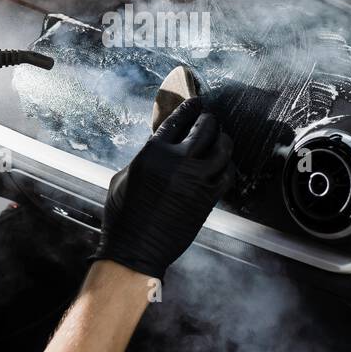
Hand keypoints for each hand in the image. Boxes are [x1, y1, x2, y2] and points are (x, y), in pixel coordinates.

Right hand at [91, 97, 234, 279]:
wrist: (135, 249)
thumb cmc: (123, 215)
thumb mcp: (125, 176)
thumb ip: (146, 156)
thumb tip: (160, 145)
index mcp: (154, 153)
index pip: (178, 120)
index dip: (189, 108)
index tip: (196, 102)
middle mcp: (178, 162)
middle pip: (206, 129)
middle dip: (209, 120)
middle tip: (209, 120)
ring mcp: (197, 181)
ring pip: (223, 149)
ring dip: (222, 140)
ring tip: (220, 139)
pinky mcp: (208, 200)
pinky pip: (227, 175)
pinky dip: (227, 166)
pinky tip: (222, 166)